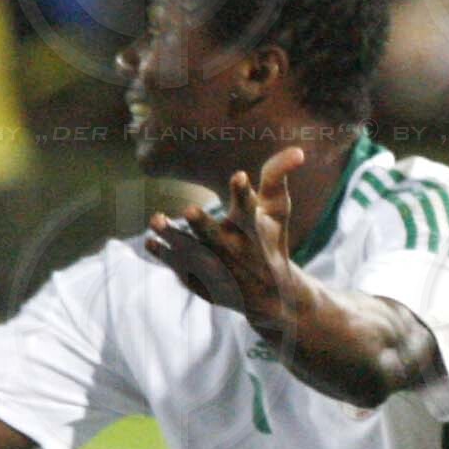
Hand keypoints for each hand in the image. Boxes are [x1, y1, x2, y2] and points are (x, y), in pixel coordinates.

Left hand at [143, 147, 303, 328]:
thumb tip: (298, 152)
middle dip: (204, 226)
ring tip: (156, 219)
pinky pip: (183, 271)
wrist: (271, 297)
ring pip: (194, 256)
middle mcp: (238, 255)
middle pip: (220, 240)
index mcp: (257, 234)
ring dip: (175, 240)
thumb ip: (278, 178)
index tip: (238, 175)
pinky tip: (151, 241)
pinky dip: (167, 257)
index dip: (244, 194)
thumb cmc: (270, 241)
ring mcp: (220, 274)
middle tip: (189, 210)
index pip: (252, 212)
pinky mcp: (204, 286)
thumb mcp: (278, 210)